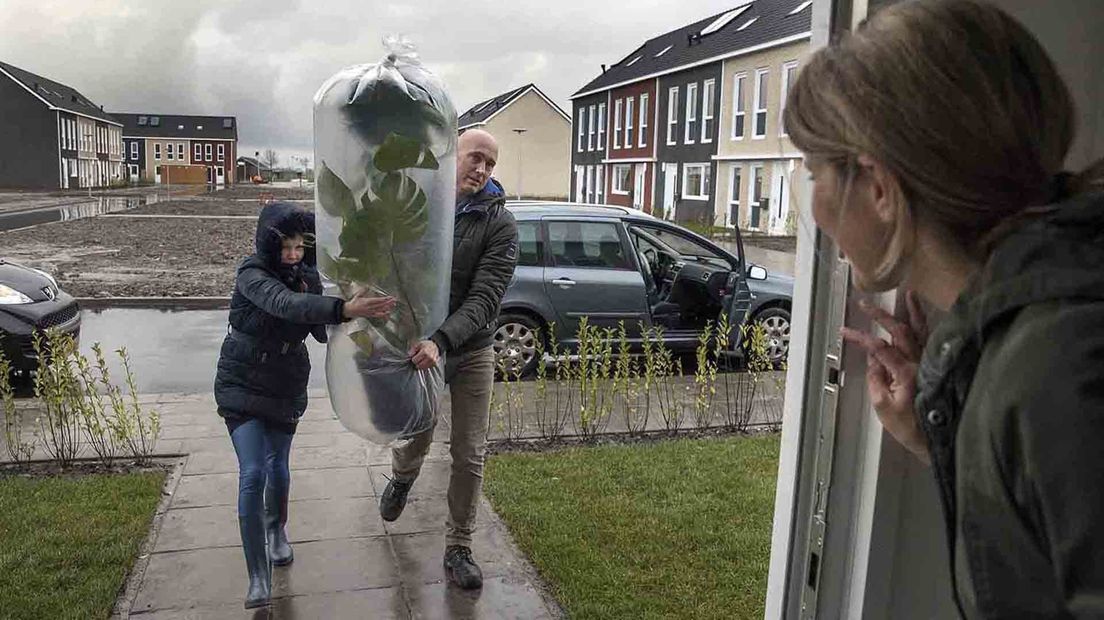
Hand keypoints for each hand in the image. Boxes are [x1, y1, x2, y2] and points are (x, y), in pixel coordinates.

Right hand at [343, 293, 396, 318]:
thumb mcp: (357, 295)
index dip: (384, 299)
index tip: (389, 297)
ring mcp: (370, 312)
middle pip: (381, 305)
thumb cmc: (353, 303)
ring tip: (393, 305)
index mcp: (367, 302)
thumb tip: (366, 286)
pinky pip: (378, 315)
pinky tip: (388, 313)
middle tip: (394, 300)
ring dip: (387, 307)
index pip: (377, 300)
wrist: (349, 311)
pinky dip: (383, 314)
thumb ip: (363, 291)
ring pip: (380, 310)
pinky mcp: (370, 315)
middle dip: (388, 302)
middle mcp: (370, 307)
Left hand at [409, 340, 439, 369]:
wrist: (435, 346)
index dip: (413, 359)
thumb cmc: (426, 345)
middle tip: (418, 358)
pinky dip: (424, 366)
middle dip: (417, 362)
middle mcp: (430, 357)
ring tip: (421, 360)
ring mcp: (433, 361)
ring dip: (420, 365)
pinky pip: (426, 368)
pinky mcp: (435, 364)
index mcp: (425, 352)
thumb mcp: (418, 344)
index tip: (414, 356)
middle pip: (418, 366)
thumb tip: (409, 355)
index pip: (414, 361)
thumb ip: (413, 350)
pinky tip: (424, 361)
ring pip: (422, 368)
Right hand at [841, 291, 930, 463]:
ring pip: (922, 330)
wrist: (939, 437)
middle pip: (900, 331)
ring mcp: (930, 362)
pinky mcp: (936, 365)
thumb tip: (872, 358)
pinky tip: (923, 317)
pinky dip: (926, 324)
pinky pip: (930, 339)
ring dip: (913, 311)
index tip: (845, 331)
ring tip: (909, 294)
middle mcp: (920, 362)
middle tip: (865, 304)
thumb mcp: (883, 407)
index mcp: (905, 372)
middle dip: (881, 316)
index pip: (879, 347)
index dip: (861, 337)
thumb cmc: (911, 427)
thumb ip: (876, 379)